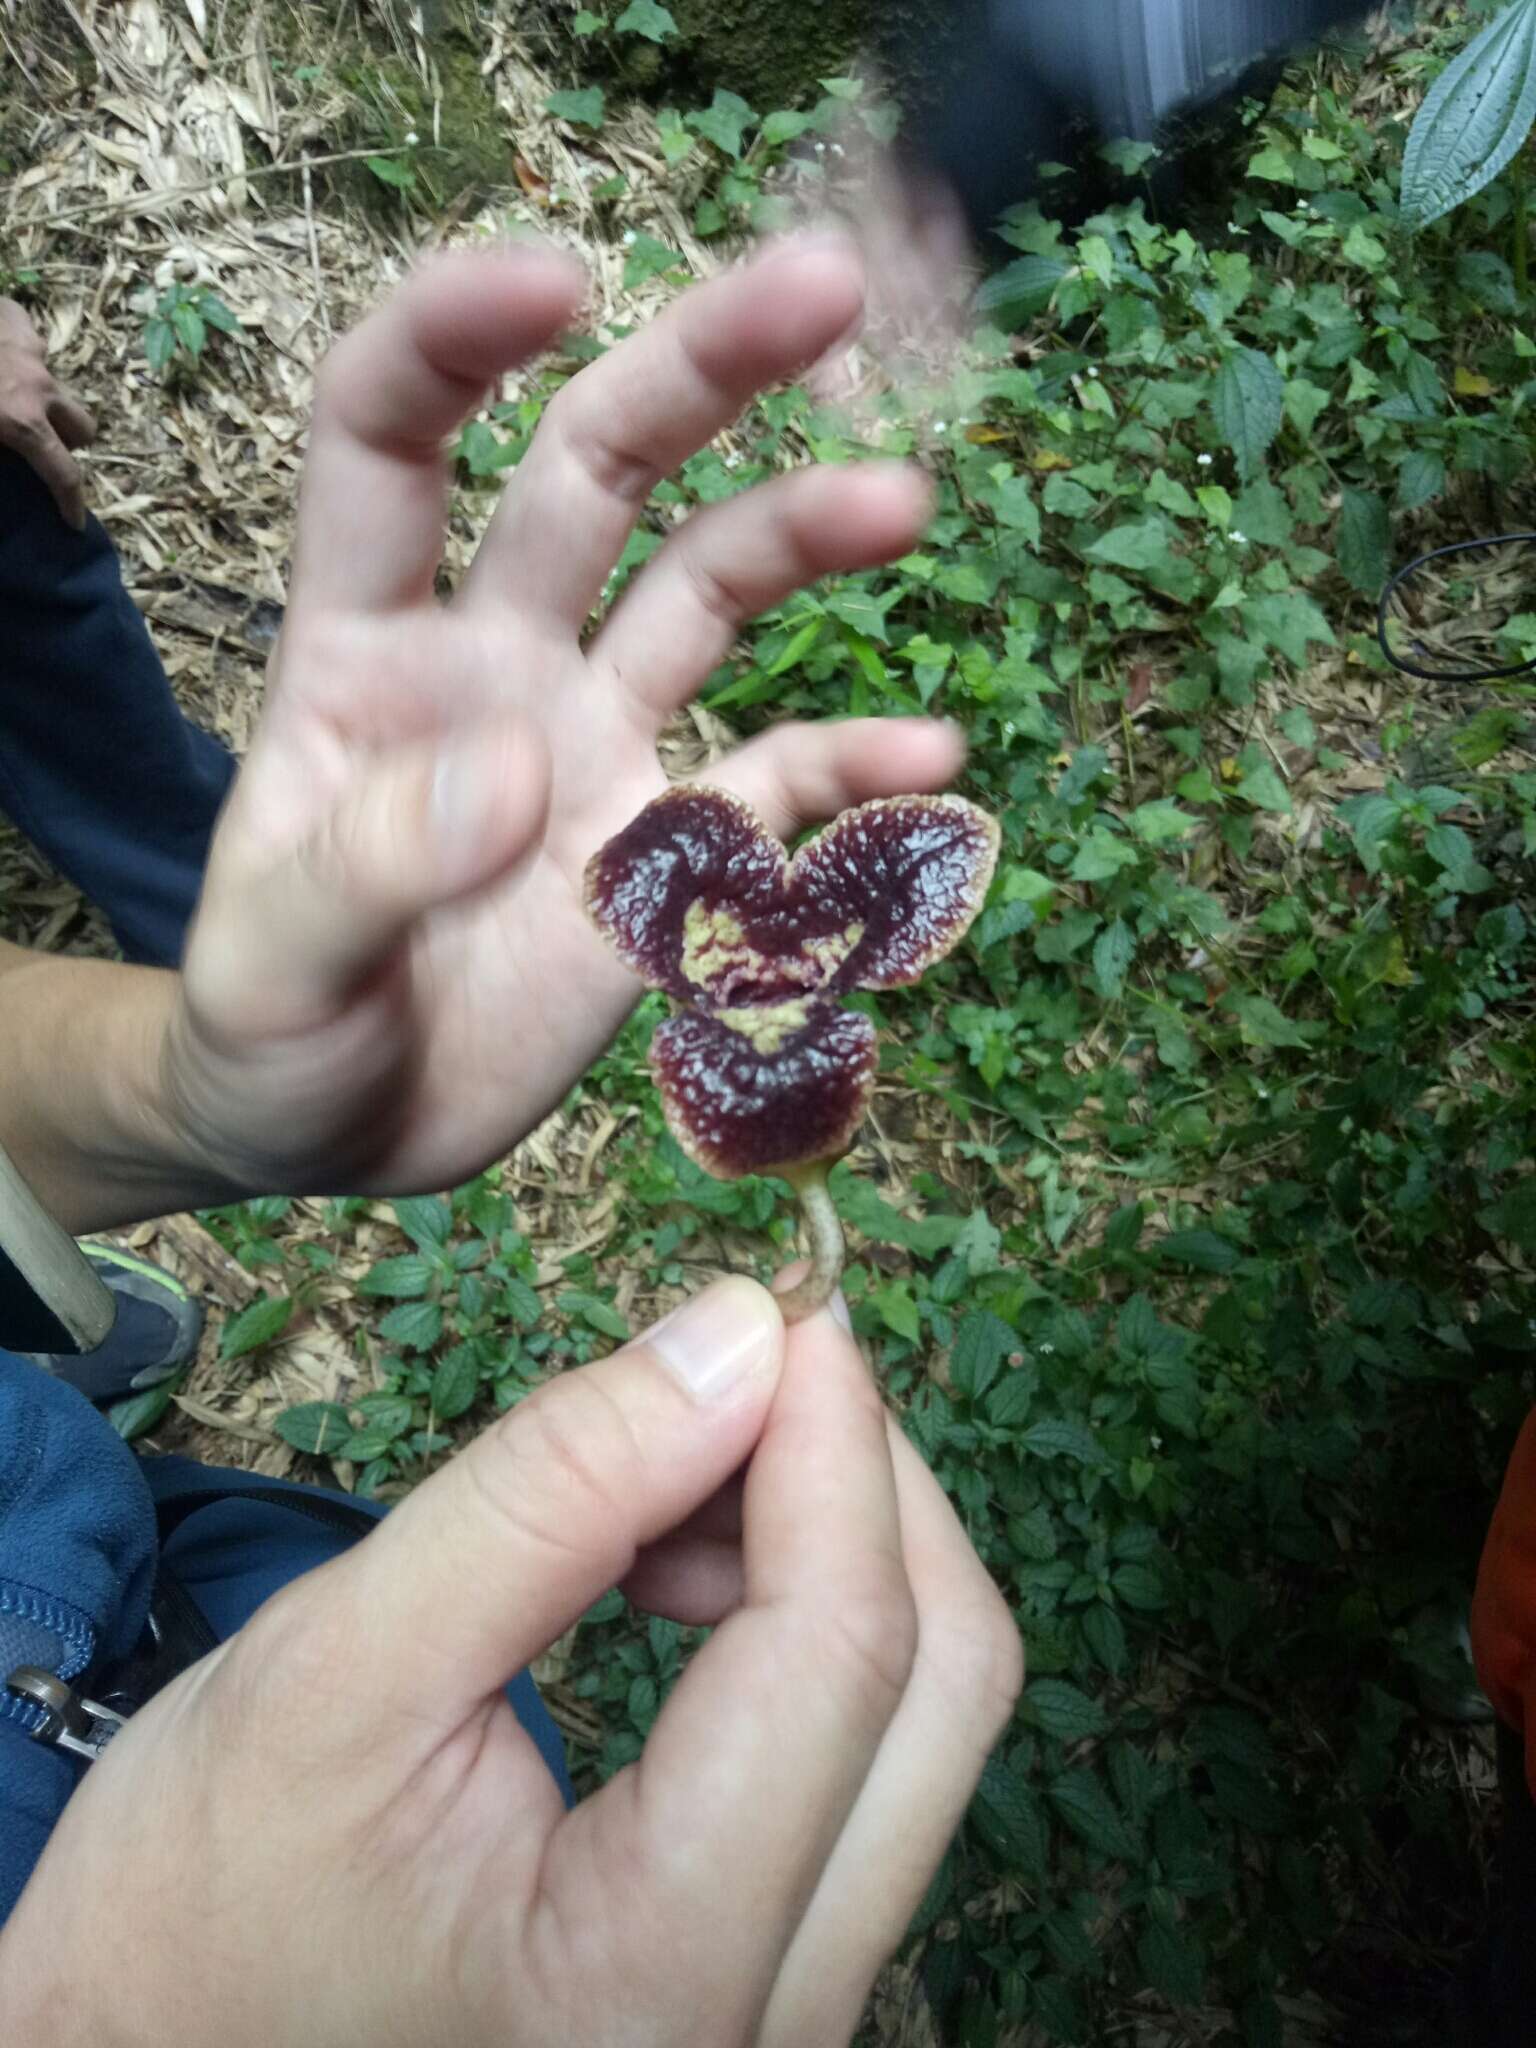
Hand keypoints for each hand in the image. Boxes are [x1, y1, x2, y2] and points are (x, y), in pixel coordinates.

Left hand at [0, 298, 96, 529]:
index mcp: (23, 422)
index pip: (64, 473)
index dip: (71, 502)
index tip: (73, 521)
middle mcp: (39, 386)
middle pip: (82, 426)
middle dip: (68, 440)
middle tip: (41, 443)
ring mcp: (30, 348)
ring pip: (55, 381)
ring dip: (40, 395)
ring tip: (5, 391)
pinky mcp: (14, 316)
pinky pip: (29, 339)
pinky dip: (17, 351)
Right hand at [0, 1287, 1021, 2045]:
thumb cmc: (195, 1907)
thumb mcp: (338, 1666)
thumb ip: (549, 1494)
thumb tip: (738, 1336)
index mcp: (660, 1975)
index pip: (841, 1655)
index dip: (830, 1445)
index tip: (778, 1306)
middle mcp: (778, 2023)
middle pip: (945, 1689)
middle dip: (864, 1483)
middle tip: (746, 1362)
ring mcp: (794, 2009)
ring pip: (923, 1720)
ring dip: (833, 1546)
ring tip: (671, 1475)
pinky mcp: (773, 1971)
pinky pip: (864, 1758)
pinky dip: (803, 1619)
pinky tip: (680, 1565)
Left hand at [168, 239, 961, 1198]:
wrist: (345, 1133)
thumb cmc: (270, 1030)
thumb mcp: (271, 964)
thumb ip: (373, 866)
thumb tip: (520, 774)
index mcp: (362, 648)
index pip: (388, 440)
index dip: (454, 339)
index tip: (557, 278)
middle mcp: (494, 659)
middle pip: (595, 471)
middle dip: (697, 371)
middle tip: (825, 286)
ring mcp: (592, 743)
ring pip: (707, 592)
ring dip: (800, 534)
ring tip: (900, 503)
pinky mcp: (667, 844)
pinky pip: (778, 781)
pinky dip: (853, 770)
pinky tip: (931, 762)